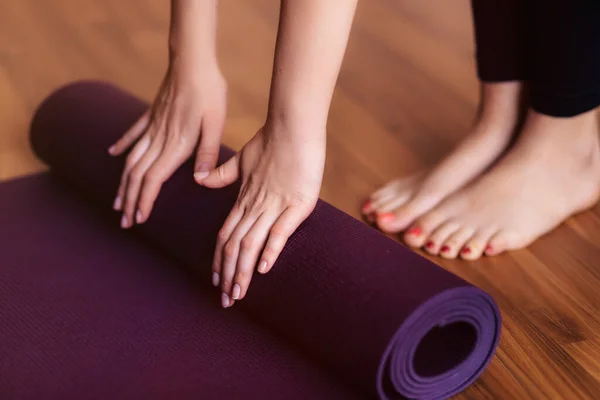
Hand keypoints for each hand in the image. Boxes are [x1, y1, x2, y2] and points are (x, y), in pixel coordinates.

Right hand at [108, 65, 226, 226]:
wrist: (193, 61)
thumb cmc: (209, 92)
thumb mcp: (215, 124)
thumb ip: (207, 152)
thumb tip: (198, 180)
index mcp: (176, 145)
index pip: (154, 179)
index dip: (145, 200)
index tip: (138, 219)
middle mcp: (159, 138)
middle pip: (138, 174)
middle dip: (130, 199)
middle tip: (124, 221)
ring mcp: (152, 126)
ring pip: (131, 159)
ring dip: (123, 182)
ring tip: (117, 200)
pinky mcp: (151, 114)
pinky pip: (132, 133)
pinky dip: (122, 146)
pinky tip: (112, 154)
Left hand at [197, 123, 324, 307]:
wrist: (292, 125)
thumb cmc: (271, 140)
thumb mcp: (243, 159)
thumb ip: (222, 174)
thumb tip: (200, 180)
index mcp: (243, 198)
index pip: (225, 235)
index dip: (219, 260)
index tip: (216, 281)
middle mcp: (254, 205)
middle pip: (234, 246)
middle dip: (228, 276)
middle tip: (225, 301)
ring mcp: (275, 205)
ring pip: (251, 244)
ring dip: (242, 272)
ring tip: (238, 295)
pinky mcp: (296, 203)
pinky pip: (279, 231)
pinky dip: (269, 251)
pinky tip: (261, 269)